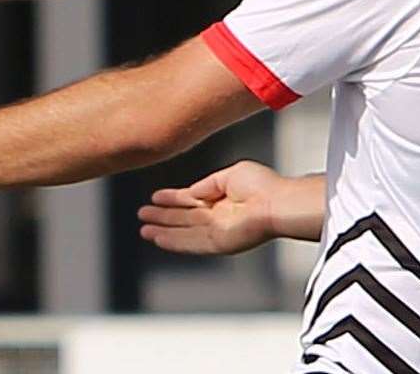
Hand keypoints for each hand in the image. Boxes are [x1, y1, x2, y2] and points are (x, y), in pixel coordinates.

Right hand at [138, 160, 285, 255]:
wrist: (277, 203)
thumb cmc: (262, 186)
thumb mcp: (230, 175)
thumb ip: (207, 185)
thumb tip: (190, 192)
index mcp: (222, 199)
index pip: (192, 199)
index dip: (172, 198)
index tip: (155, 197)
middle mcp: (219, 217)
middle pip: (184, 218)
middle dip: (163, 216)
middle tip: (142, 214)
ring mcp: (218, 231)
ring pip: (184, 232)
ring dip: (163, 231)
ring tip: (143, 228)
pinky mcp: (219, 244)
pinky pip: (191, 244)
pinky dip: (173, 242)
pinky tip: (158, 239)